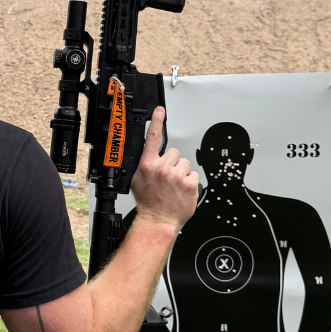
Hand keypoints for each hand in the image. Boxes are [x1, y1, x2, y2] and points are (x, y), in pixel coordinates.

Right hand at [130, 107, 199, 233]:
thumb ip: (144, 165)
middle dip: (172, 163)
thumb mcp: (137, 180)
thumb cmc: (148, 202)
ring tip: (174, 185)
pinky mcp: (189, 183)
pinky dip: (189, 182)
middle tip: (167, 177)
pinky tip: (182, 190)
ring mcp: (176, 176)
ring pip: (184, 163)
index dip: (156, 122)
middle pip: (173, 153)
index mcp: (147, 165)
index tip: (159, 111)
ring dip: (181, 172)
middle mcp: (161, 168)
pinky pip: (193, 174)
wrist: (158, 220)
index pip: (151, 138)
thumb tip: (149, 155)